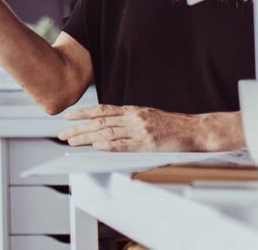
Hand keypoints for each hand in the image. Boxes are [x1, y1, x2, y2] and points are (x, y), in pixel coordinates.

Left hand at [59, 104, 214, 151]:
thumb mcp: (147, 116)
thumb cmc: (172, 125)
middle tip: (62, 134)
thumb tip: (108, 123)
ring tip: (72, 142)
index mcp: (132, 110)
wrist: (195, 131)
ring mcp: (140, 131)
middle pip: (99, 122)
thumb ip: (129, 118)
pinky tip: (96, 147)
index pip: (102, 110)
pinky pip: (125, 145)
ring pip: (107, 133)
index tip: (67, 116)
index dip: (83, 112)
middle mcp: (133, 118)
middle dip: (78, 128)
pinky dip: (109, 146)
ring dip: (87, 138)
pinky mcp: (149, 144)